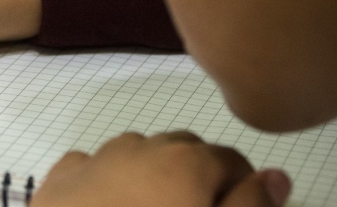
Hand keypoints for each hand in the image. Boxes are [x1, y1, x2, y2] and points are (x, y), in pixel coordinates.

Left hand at [32, 132, 290, 206]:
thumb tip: (277, 175)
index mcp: (186, 160)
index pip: (233, 161)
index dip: (243, 190)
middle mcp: (142, 147)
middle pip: (185, 150)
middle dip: (199, 179)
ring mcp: (96, 159)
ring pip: (137, 154)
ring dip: (153, 176)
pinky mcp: (59, 179)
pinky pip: (92, 166)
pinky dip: (106, 181)